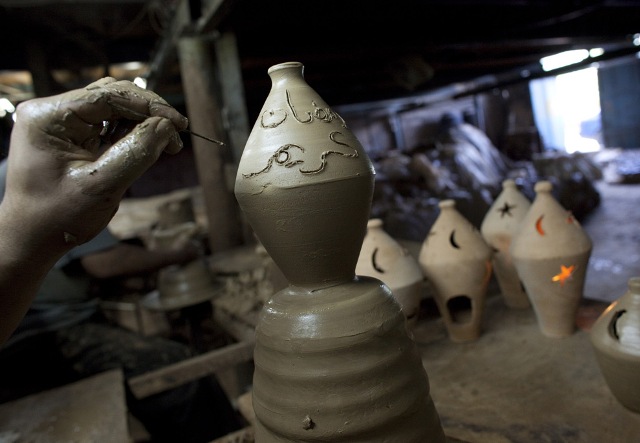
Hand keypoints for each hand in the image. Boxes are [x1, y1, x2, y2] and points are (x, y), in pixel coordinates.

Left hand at [2, 77, 187, 248]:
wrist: (33, 238)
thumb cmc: (57, 217)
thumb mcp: (102, 186)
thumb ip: (136, 152)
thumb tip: (167, 127)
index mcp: (48, 118)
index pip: (107, 96)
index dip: (148, 106)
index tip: (178, 123)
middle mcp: (51, 112)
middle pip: (110, 96)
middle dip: (147, 113)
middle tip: (176, 135)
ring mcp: (60, 121)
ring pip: (111, 107)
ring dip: (141, 122)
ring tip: (164, 142)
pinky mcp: (69, 133)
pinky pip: (106, 122)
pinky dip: (129, 131)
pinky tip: (144, 144)